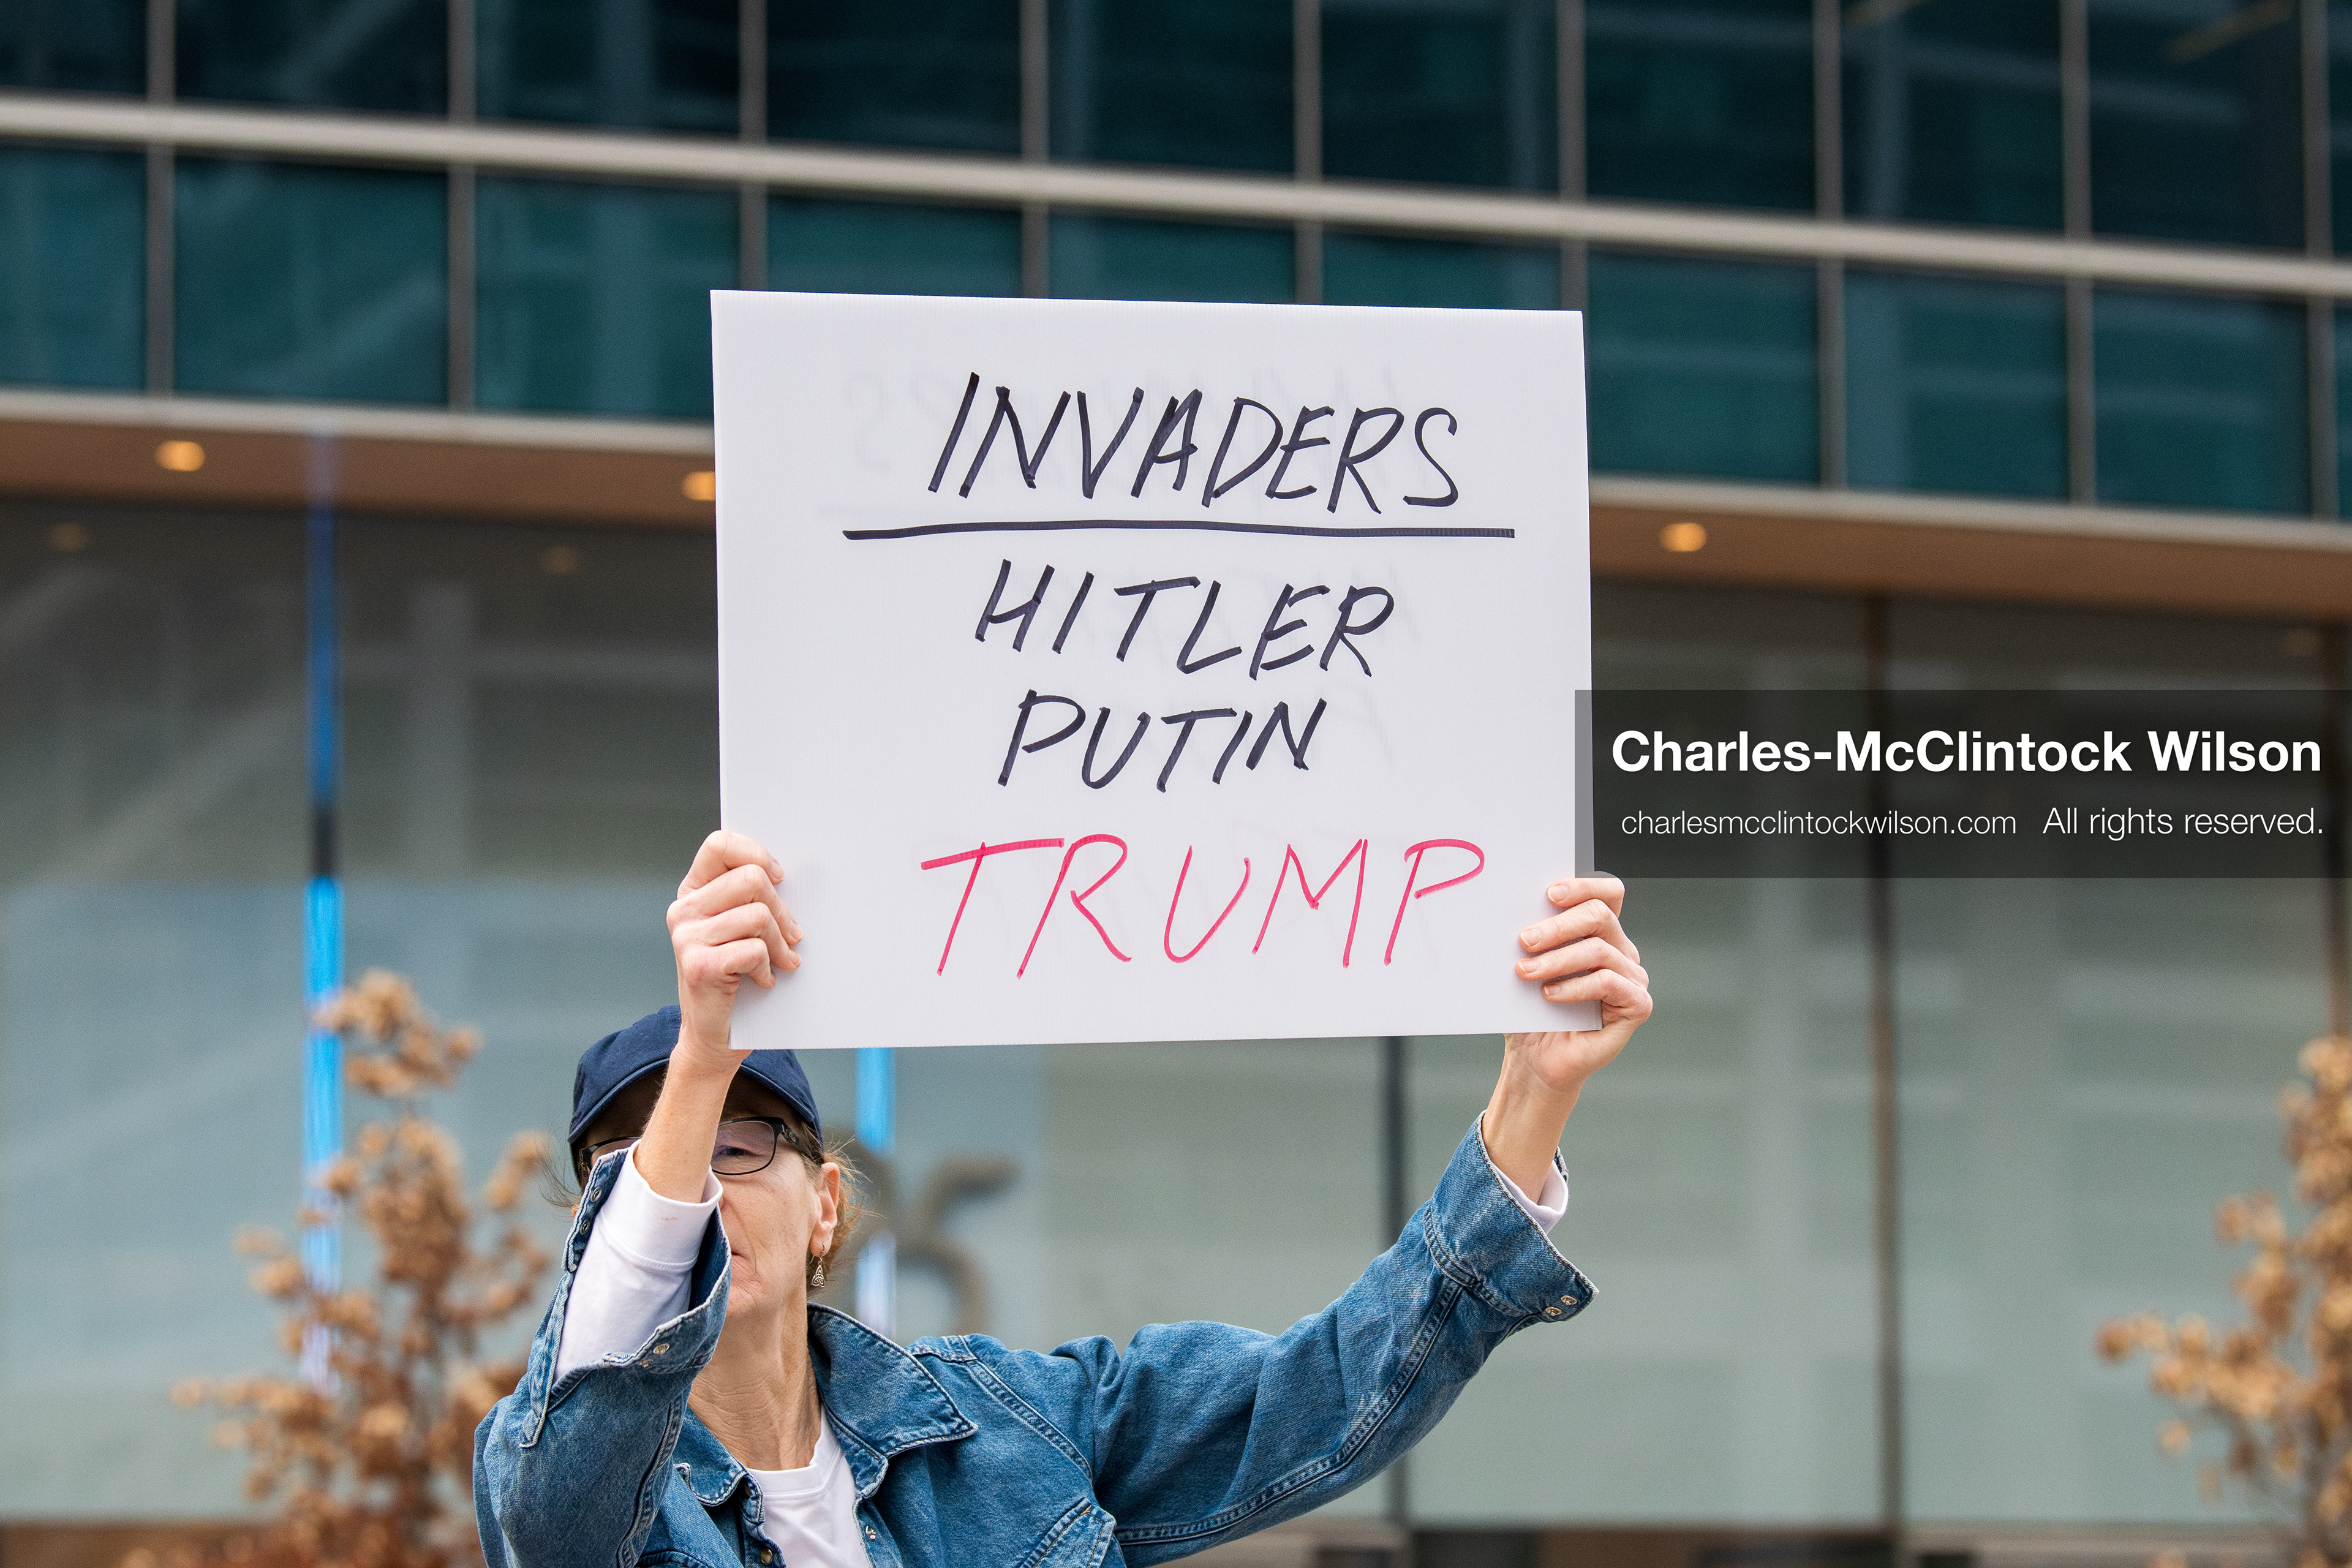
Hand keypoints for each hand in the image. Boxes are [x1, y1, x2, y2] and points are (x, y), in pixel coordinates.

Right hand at [667, 830, 801, 1064]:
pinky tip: (763, 980)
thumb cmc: (735, 975)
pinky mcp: (699, 966)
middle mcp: (684, 911)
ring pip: (758, 916)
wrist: (714, 1033)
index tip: (778, 878)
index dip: (756, 854)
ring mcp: (686, 938)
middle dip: (782, 909)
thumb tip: (788, 876)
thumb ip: (751, 897)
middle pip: (751, 879)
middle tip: (792, 935)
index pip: (720, 845)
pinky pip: (753, 950)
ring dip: (781, 944)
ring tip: (783, 961)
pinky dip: (768, 967)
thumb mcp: (740, 928)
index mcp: (693, 892)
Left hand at [1484, 875, 1651, 1197]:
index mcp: (1600, 933)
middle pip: (1601, 915)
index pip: (1606, 893)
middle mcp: (1621, 950)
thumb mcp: (1529, 963)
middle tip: (1524, 940)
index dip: (1582, 886)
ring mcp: (1632, 977)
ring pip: (1599, 949)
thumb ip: (1534, 935)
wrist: (1535, 1059)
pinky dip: (1574, 986)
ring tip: (1524, 972)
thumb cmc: (1531, 1010)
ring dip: (1556, 959)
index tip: (1548, 894)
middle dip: (1558, 925)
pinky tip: (1549, 995)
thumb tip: (1514, 907)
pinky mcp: (1636, 1005)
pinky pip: (1608, 982)